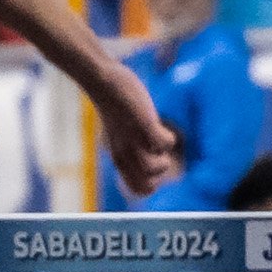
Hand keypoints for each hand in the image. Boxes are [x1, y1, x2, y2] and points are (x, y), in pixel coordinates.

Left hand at [89, 65, 181, 191]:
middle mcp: (125, 154)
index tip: (153, 161)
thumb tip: (152, 147)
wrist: (102, 82)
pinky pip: (165, 144)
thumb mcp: (120, 131)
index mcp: (119, 158)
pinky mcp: (144, 125)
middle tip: (156, 152)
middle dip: (159, 174)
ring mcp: (134, 140)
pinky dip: (169, 136)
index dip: (152, 181)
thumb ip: (131, 143)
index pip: (138, 189)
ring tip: (156, 137)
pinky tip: (157, 123)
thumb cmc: (113, 104)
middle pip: (148, 186)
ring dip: (165, 157)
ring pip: (157, 168)